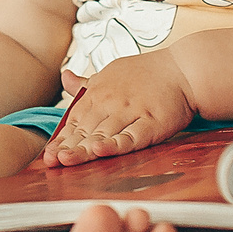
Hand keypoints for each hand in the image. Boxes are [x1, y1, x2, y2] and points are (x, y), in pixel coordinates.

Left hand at [45, 50, 195, 167]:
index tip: (48, 155)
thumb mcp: (112, 73)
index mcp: (99, 92)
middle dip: (67, 147)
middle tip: (51, 163)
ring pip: (103, 134)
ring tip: (67, 161)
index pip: (75, 119)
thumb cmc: (148, 74)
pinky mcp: (152, 122)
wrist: (184, 69)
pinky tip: (101, 150)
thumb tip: (65, 75)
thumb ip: (87, 83)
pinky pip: (132, 136)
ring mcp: (131, 111)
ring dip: (84, 148)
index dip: (61, 138)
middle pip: (85, 129)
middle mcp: (111, 102)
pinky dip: (116, 144)